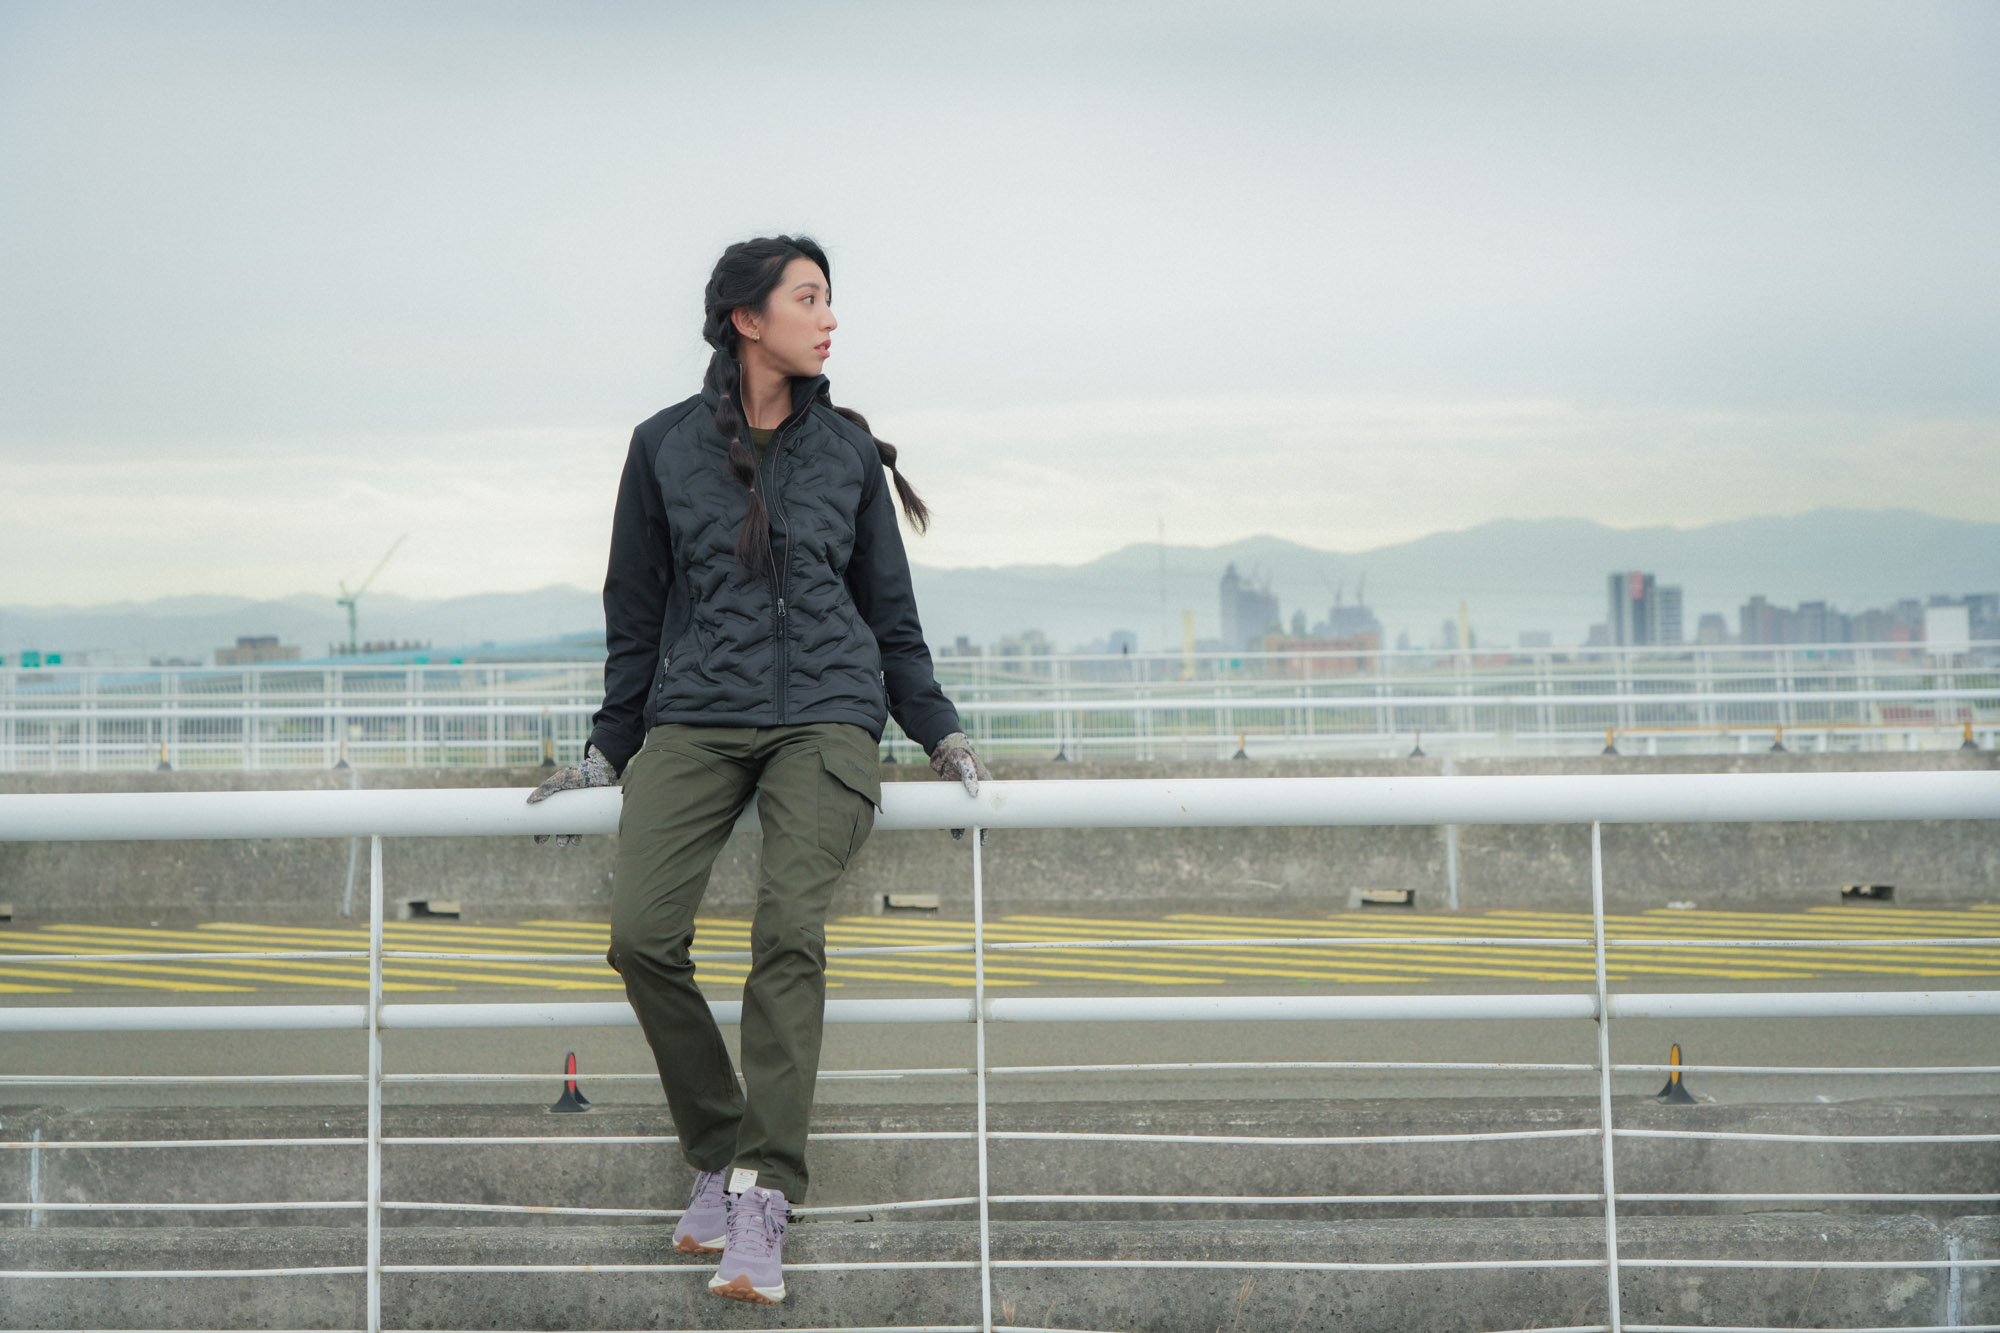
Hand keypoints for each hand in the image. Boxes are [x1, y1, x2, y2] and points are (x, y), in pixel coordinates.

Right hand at [525, 743, 617, 846]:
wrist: (599, 773)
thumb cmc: (577, 775)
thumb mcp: (560, 780)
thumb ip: (545, 788)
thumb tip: (529, 801)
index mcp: (553, 804)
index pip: (544, 821)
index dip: (540, 833)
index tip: (539, 840)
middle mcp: (564, 811)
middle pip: (556, 829)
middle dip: (554, 838)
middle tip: (552, 842)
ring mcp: (576, 814)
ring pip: (569, 832)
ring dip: (565, 840)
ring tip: (564, 843)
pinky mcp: (587, 816)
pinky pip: (581, 830)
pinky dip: (577, 837)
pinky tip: (575, 841)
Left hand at [928, 731, 990, 846]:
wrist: (946, 751)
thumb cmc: (961, 755)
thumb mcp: (965, 764)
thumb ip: (969, 777)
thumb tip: (974, 793)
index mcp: (986, 787)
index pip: (990, 809)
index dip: (988, 825)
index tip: (983, 838)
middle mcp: (977, 793)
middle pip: (977, 816)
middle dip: (973, 829)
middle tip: (968, 839)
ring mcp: (964, 795)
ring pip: (964, 815)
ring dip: (959, 826)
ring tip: (955, 836)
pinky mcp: (953, 795)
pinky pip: (953, 809)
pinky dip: (949, 817)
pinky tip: (944, 825)